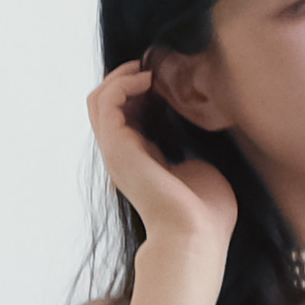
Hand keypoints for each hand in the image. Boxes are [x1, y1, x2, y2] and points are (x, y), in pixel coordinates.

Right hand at [87, 63, 238, 259]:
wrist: (196, 236)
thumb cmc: (206, 214)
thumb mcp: (200, 169)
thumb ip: (190, 149)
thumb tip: (194, 132)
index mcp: (140, 161)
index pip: (126, 116)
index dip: (141, 91)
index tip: (167, 79)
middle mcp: (122, 156)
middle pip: (105, 105)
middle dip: (127, 79)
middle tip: (153, 68)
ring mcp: (116, 152)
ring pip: (99, 100)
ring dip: (122, 77)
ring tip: (149, 70)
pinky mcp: (117, 148)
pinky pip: (106, 102)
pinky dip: (123, 83)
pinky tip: (148, 80)